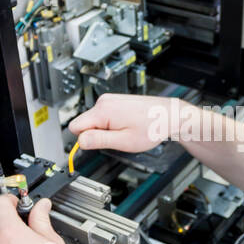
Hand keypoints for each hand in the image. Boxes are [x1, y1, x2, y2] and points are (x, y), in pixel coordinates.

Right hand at [68, 93, 188, 153]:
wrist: (168, 115)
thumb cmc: (151, 127)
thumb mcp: (124, 141)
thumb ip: (99, 140)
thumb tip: (80, 141)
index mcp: (103, 110)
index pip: (75, 127)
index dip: (85, 139)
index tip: (98, 144)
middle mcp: (104, 101)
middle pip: (84, 123)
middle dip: (96, 134)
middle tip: (116, 138)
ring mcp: (109, 100)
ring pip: (94, 120)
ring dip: (105, 129)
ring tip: (124, 130)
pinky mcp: (114, 101)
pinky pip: (102, 116)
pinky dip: (111, 123)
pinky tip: (126, 125)